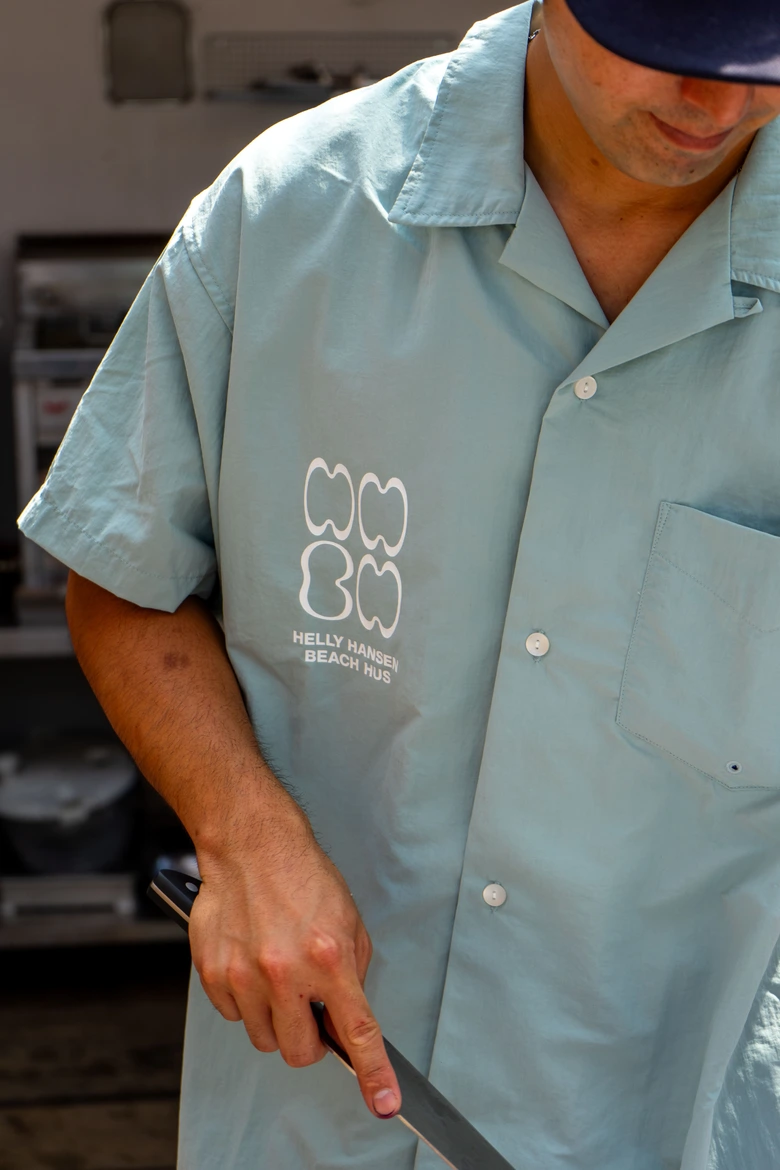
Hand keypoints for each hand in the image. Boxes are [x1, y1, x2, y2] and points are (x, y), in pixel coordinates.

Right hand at [189, 809, 401, 1119]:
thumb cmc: (302, 877)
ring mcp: (245, 974)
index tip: (384, 1102)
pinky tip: (252, 964)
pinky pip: (233, 1016)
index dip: (373, 1073)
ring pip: (264, 1038)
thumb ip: (352, 973)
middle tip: (311, 1013)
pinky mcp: (214, 972)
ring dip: (276, 1020)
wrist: (253, 846)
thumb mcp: (349, 920)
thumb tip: (346, 1017)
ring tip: (277, 976)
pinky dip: (245, 1001)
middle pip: (300, 1051)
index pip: (357, 1030)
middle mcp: (286, 971)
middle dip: (310, 1042)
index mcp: (328, 956)